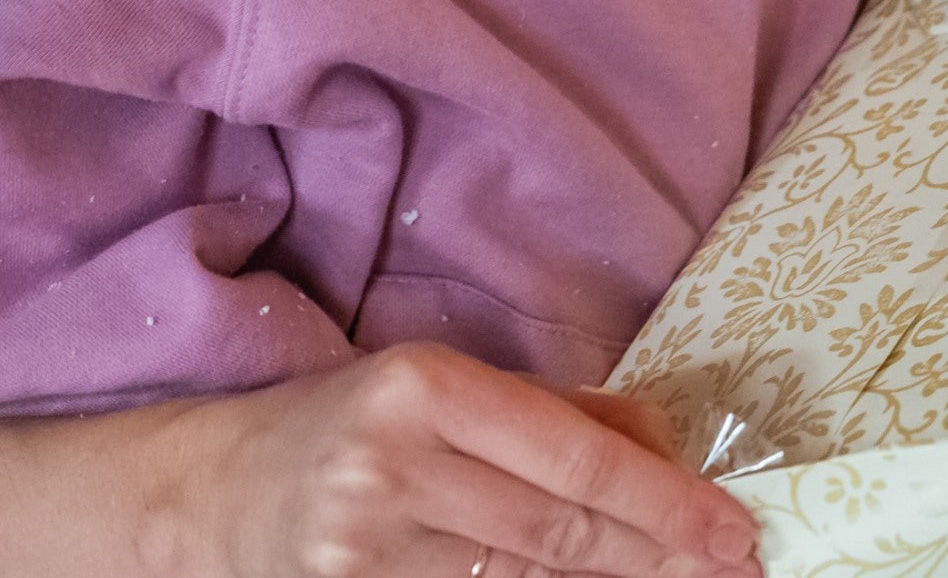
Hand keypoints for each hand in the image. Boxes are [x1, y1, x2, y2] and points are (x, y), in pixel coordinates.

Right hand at [200, 343, 758, 577]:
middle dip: (660, 554)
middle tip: (735, 567)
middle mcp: (389, 467)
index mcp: (424, 388)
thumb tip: (672, 451)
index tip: (734, 529)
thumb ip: (562, 415)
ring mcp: (362, 551)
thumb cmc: (355, 425)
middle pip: (560, 529)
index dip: (666, 501)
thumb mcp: (449, 389)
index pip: (574, 458)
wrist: (212, 492)